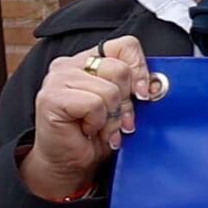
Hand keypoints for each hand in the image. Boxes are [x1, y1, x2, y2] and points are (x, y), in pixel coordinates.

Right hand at [20, 37, 157, 201]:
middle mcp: (70, 64)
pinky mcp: (51, 96)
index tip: (143, 95)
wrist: (69, 162)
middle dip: (126, 102)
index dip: (140, 70)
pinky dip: (98, 122)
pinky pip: (94, 104)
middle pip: (121, 69)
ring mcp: (57, 78)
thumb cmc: (96, 134)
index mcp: (89, 60)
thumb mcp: (124, 107)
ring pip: (110, 90)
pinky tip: (87, 129)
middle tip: (115, 119)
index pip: (125, 45)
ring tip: (100, 126)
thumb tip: (156, 85)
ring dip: (112, 117)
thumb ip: (136, 88)